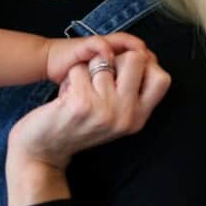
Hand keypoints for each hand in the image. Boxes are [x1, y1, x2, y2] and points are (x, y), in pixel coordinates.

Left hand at [11, 41, 169, 173]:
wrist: (44, 151)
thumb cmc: (77, 126)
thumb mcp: (113, 117)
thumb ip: (130, 93)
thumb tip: (144, 54)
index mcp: (139, 118)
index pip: (162, 78)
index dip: (145, 63)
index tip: (122, 67)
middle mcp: (127, 116)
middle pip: (136, 59)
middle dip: (113, 59)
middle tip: (97, 77)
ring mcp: (106, 110)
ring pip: (102, 61)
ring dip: (86, 70)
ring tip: (78, 89)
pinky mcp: (82, 104)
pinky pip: (79, 69)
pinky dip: (69, 77)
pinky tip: (65, 95)